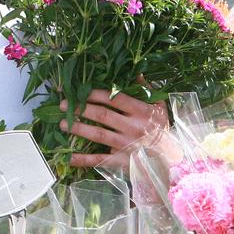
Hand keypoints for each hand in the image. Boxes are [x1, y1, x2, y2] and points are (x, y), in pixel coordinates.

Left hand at [59, 89, 177, 168]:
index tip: (80, 91)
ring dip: (79, 129)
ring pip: (98, 135)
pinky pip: (99, 160)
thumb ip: (146, 89)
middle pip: (103, 115)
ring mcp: (126, 145)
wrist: (172, 160)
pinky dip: (83, 159)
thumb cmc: (162, 129)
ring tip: (62, 124)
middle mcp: (133, 127)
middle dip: (81, 109)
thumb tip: (134, 72)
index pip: (114, 99)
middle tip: (63, 105)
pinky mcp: (121, 161)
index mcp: (141, 111)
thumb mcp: (158, 106)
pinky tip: (68, 157)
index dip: (95, 94)